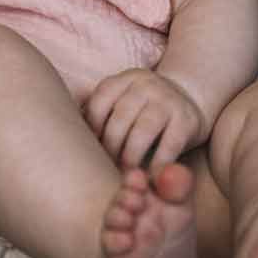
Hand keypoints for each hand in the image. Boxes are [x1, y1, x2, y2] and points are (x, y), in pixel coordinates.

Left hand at [84, 68, 206, 173]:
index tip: (90, 150)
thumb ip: (103, 111)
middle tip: (107, 167)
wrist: (190, 97)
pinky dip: (157, 165)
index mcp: (125, 79)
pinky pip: (169, 145)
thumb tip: (67, 136)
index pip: (99, 102)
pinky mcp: (186, 119)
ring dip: (130, 157)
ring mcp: (168, 100)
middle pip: (119, 119)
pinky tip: (150, 178)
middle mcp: (146, 84)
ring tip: (126, 174)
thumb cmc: (145, 108)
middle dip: (110, 147)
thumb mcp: (124, 99)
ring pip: (142, 131)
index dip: (92, 129)